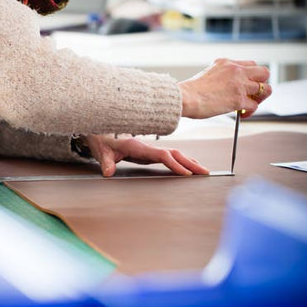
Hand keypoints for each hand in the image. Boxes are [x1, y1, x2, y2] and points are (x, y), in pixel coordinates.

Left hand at [82, 134, 209, 176]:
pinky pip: (170, 156)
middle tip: (205, 173)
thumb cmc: (103, 143)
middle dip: (191, 163)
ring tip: (203, 171)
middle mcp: (148, 147)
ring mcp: (150, 150)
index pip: (162, 155)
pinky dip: (182, 161)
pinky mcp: (150, 153)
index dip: (175, 164)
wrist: (101, 132)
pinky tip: (189, 167)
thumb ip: (106, 162)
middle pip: (174, 154)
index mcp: (138, 147)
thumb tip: (108, 172)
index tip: (186, 173)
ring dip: (190, 161)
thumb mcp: (102, 152)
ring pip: (175, 154)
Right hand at [179, 58, 271, 118]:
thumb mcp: (209, 73)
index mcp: (227, 63)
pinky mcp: (239, 99)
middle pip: (264, 73)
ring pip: (265, 89)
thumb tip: (229, 87)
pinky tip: (240, 114)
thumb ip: (222, 75)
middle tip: (253, 94)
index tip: (246, 85)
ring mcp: (239, 85)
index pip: (251, 65)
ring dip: (259, 98)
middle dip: (261, 84)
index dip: (252, 76)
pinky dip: (249, 112)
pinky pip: (255, 105)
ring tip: (249, 104)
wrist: (185, 97)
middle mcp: (236, 70)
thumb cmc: (192, 90)